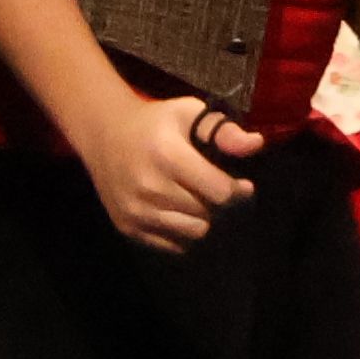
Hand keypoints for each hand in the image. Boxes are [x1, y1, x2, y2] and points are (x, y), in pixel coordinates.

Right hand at [78, 94, 260, 251]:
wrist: (103, 135)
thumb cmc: (155, 122)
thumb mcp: (189, 113)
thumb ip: (223, 130)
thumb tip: (256, 145)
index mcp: (167, 156)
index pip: (220, 192)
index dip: (238, 191)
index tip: (242, 185)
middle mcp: (148, 187)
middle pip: (208, 214)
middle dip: (219, 204)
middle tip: (215, 190)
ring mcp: (135, 210)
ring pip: (193, 233)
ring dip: (202, 219)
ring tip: (197, 200)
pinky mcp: (127, 226)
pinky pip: (172, 245)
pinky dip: (182, 233)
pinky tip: (179, 212)